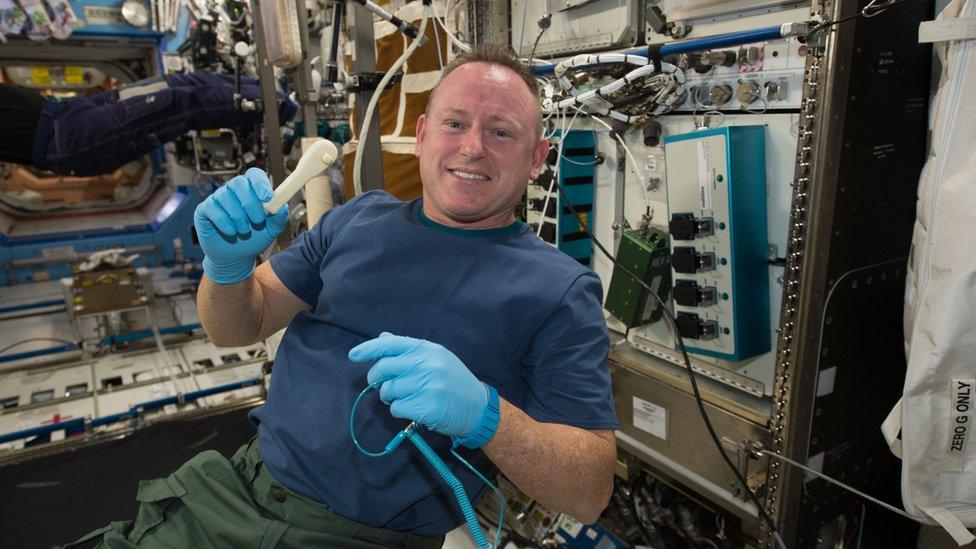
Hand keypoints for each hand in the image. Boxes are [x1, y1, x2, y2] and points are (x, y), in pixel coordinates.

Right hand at [193, 168, 288, 283]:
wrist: (235, 257)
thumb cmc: (253, 239)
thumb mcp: (271, 230)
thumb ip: (279, 217)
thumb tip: (282, 205)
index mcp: (250, 190)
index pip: (254, 175)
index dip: (260, 183)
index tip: (268, 197)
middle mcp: (232, 191)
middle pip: (238, 182)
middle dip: (250, 202)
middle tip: (257, 220)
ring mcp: (217, 199)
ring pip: (225, 196)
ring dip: (238, 216)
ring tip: (244, 231)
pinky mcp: (204, 210)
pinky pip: (211, 208)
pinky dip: (223, 221)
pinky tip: (231, 231)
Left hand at [348, 333, 498, 446]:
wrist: (478, 407)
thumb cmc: (454, 381)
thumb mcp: (436, 358)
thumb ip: (409, 349)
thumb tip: (383, 337)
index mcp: (427, 349)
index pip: (390, 344)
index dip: (369, 349)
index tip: (354, 355)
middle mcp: (426, 364)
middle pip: (384, 368)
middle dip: (375, 378)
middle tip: (380, 385)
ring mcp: (427, 386)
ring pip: (388, 390)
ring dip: (390, 397)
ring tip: (405, 398)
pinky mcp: (426, 407)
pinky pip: (397, 408)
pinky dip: (399, 410)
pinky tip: (413, 408)